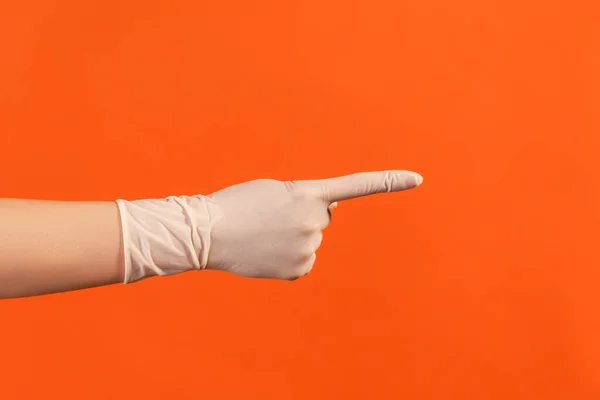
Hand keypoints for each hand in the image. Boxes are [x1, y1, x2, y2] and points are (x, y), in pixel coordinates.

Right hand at [206, 170, 422, 279]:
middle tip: (272, 217)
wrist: (208, 232)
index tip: (418, 179)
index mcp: (308, 193)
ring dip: (293, 237)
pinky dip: (288, 257)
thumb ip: (308, 198)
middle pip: (322, 218)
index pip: (356, 186)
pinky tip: (266, 253)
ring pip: (310, 240)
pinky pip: (302, 261)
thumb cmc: (238, 204)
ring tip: (263, 234)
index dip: (388, 182)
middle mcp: (315, 221)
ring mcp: (308, 247)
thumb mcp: (276, 190)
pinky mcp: (299, 269)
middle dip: (304, 216)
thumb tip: (331, 212)